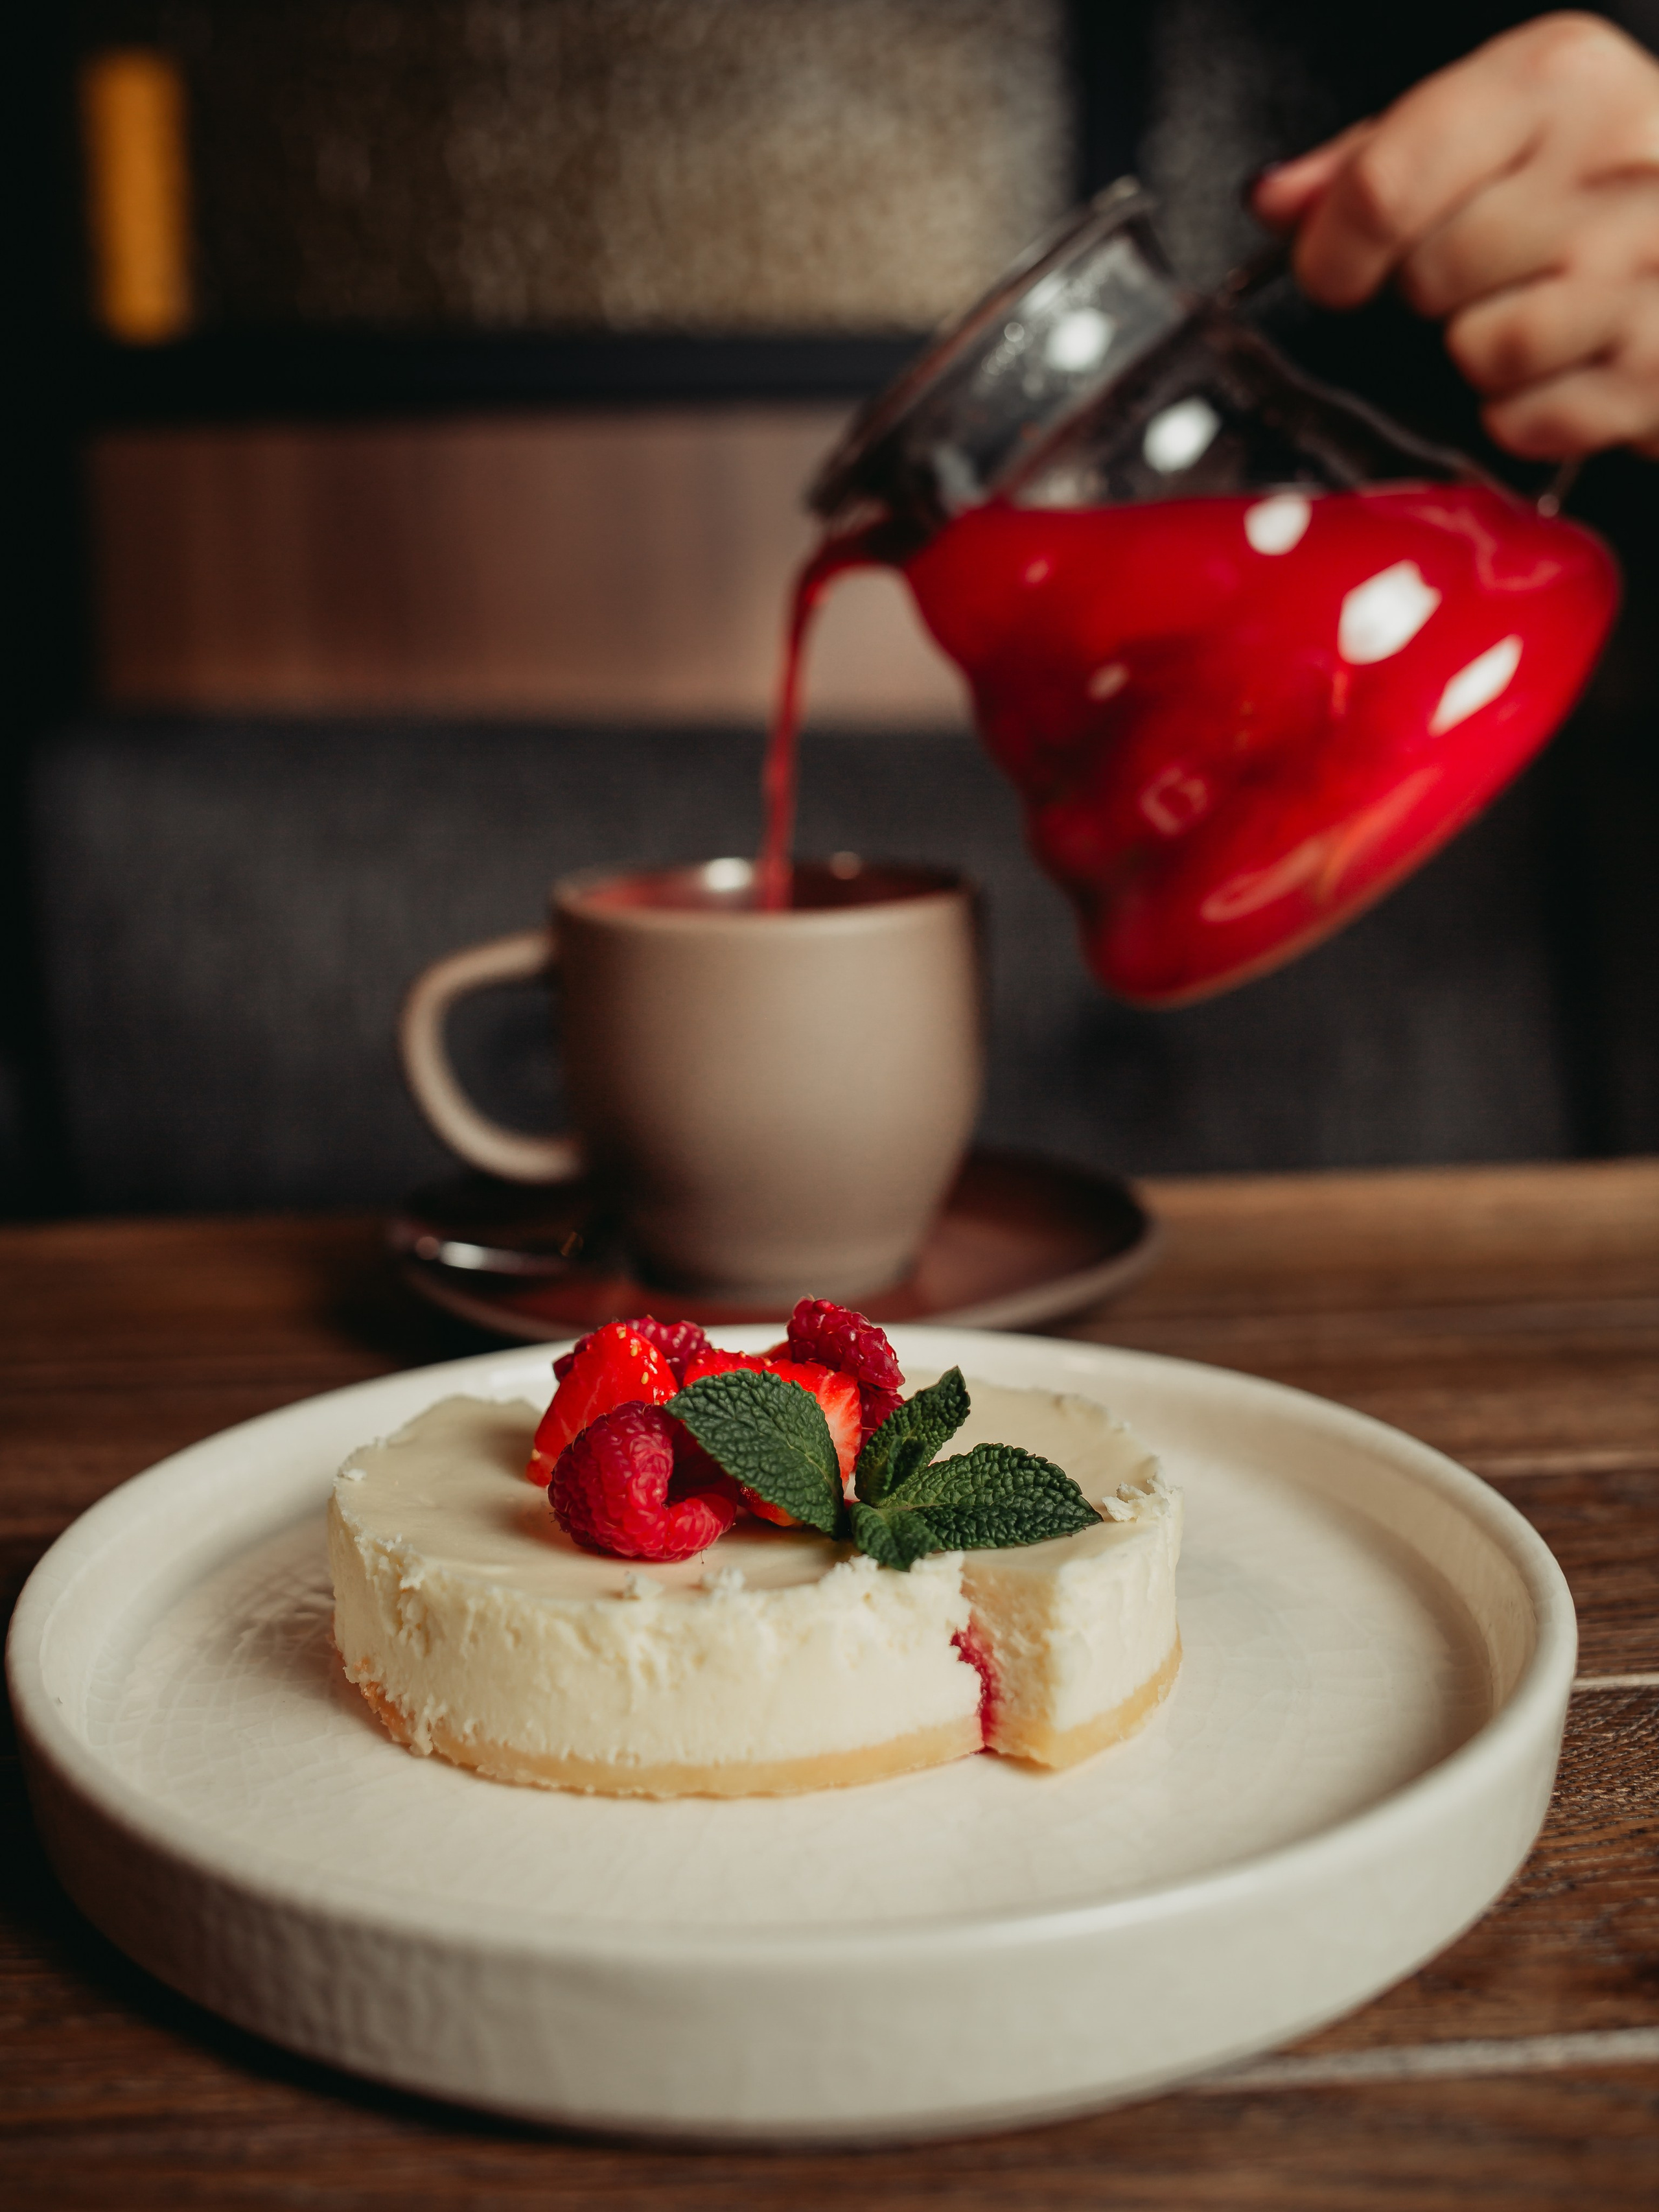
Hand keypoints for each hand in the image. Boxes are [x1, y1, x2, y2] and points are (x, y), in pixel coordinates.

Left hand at [1251, 14, 1658, 459]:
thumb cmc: (1601, 187)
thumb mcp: (1499, 129)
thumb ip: (1377, 158)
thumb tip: (1277, 200)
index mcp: (1559, 75)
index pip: (1388, 182)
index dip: (1333, 247)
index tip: (1332, 270)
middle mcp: (1617, 157)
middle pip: (1429, 274)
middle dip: (1432, 290)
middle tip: (1486, 272)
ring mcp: (1648, 265)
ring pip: (1478, 349)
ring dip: (1479, 352)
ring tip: (1534, 313)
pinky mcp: (1658, 365)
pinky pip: (1525, 417)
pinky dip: (1527, 409)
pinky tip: (1568, 364)